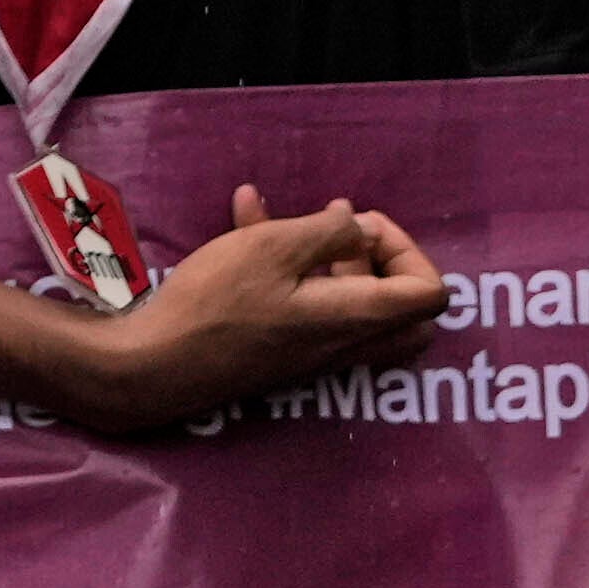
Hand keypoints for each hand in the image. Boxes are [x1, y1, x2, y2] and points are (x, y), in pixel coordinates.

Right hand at [46, 187, 444, 434]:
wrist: (157, 365)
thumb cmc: (217, 303)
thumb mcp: (272, 248)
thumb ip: (330, 232)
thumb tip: (362, 230)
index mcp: (358, 317)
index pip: (430, 294)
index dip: (407, 249)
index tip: (360, 226)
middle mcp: (348, 344)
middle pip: (410, 316)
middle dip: (388, 268)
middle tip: (348, 239)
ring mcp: (317, 357)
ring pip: (361, 314)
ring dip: (340, 266)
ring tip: (297, 222)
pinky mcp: (285, 357)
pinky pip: (316, 316)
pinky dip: (299, 278)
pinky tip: (249, 224)